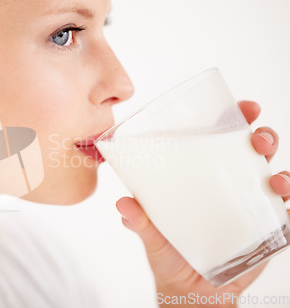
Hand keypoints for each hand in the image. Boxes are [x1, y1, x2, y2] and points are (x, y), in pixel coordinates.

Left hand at [115, 100, 289, 307]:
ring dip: (280, 170)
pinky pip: (286, 214)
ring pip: (274, 177)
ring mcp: (251, 207)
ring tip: (273, 177)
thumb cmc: (170, 255)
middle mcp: (230, 186)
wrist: (189, 293)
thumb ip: (139, 221)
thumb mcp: (152, 235)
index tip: (242, 108)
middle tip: (256, 137)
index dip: (235, 119)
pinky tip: (284, 201)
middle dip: (262, 137)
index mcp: (204, 177)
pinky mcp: (265, 232)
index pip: (222, 140)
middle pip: (254, 152)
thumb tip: (123, 203)